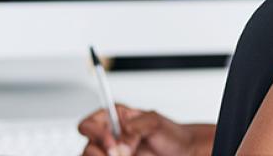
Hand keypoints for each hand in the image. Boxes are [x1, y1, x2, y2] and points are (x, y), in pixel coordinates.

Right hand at [77, 104, 201, 155]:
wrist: (184, 153)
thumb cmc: (171, 134)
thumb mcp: (155, 122)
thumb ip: (137, 125)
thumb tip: (122, 136)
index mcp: (114, 119)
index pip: (89, 124)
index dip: (95, 133)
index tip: (111, 142)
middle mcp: (110, 139)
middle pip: (88, 149)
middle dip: (101, 154)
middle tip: (120, 155)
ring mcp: (113, 155)